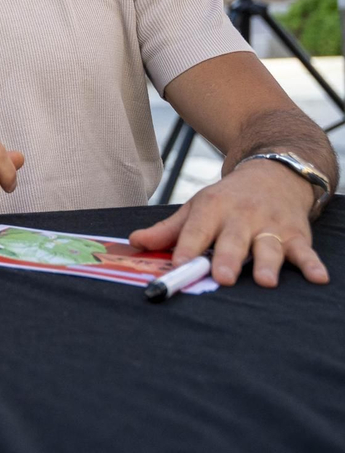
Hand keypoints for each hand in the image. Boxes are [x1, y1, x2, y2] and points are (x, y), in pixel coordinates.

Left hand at [129, 158, 328, 287]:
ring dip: (267, 263)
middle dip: (227, 258)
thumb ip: (168, 230)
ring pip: (268, 246)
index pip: (196, 230)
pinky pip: (305, 250)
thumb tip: (134, 242)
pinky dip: (312, 264)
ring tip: (265, 281)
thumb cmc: (228, 199)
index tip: (178, 265)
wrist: (274, 172)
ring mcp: (270, 225)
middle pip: (232, 240)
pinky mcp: (296, 234)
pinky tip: (318, 278)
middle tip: (223, 277)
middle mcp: (241, 216)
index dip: (186, 248)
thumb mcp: (197, 208)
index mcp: (212, 209)